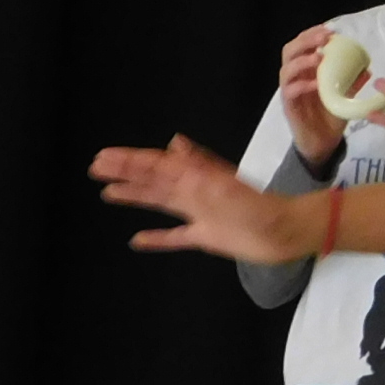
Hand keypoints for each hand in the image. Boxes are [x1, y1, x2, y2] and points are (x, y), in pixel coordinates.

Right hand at [89, 135, 313, 263]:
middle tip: (96, 167)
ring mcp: (200, 214)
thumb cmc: (261, 210)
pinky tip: (137, 240)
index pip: (157, 166)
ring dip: (136, 196)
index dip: (130, 162)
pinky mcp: (208, 236)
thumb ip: (199, 169)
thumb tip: (173, 144)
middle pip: (154, 180)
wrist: (289, 232)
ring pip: (160, 203)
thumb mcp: (227, 188)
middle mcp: (196, 192)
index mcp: (198, 179)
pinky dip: (156, 238)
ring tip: (108, 192)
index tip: (103, 157)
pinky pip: (176, 237)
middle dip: (126, 172)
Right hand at [277, 25, 345, 168]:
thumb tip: (367, 68)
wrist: (322, 144)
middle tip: (323, 39)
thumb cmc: (331, 116)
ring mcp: (290, 92)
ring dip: (302, 61)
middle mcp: (295, 78)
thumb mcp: (345, 96)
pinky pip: (289, 93)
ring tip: (318, 58)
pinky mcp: (289, 108)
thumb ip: (353, 82)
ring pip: (285, 70)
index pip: (301, 46)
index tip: (328, 30)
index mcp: (306, 71)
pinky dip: (301, 85)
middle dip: (305, 42)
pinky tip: (315, 83)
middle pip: (289, 52)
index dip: (311, 35)